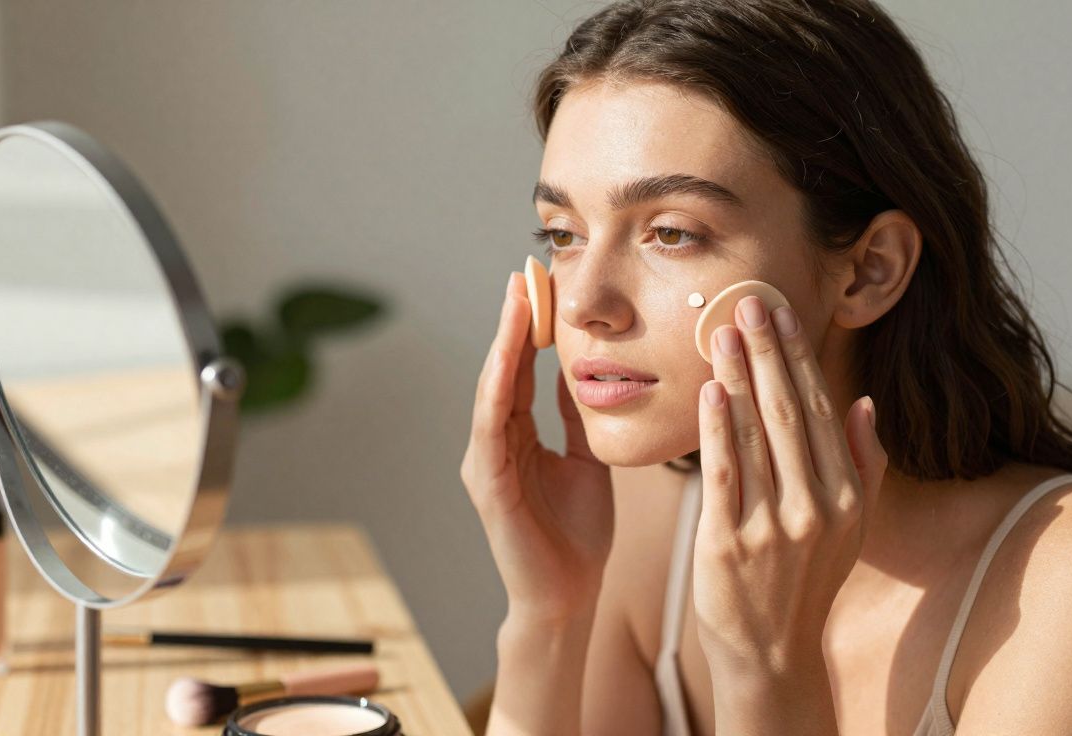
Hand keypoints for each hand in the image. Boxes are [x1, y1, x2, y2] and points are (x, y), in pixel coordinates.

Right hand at [460, 271, 613, 623]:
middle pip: (503, 368)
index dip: (533, 327)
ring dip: (504, 342)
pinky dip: (497, 386)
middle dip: (515, 320)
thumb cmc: (576, 534)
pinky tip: (507, 356)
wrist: (569, 595)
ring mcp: (486, 462)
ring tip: (517, 299)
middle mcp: (495, 442)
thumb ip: (574, 418)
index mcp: (518, 436)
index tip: (544, 283)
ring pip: (493, 388)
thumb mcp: (585, 460)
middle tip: (526, 272)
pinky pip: (490, 425)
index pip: (523, 369)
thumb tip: (580, 371)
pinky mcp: (487, 483)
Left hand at [692, 295, 886, 676]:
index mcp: (845, 496)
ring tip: (724, 332)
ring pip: (754, 434)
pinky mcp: (727, 542)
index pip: (819, 410)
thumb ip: (862, 465)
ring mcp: (771, 526)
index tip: (783, 314)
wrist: (773, 654)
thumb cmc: (808, 582)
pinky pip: (723, 473)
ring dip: (738, 377)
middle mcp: (814, 506)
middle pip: (787, 412)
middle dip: (768, 352)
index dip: (799, 358)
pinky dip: (717, 428)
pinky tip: (710, 389)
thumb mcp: (851, 528)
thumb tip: (865, 404)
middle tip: (748, 303)